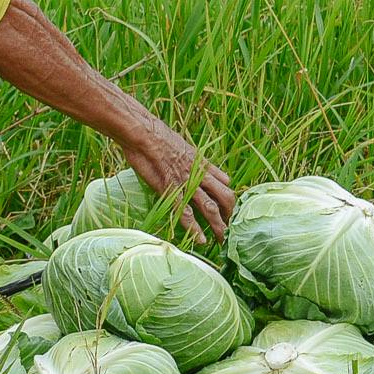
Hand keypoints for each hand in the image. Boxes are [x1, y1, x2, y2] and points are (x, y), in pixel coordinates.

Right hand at [121, 123, 235, 241]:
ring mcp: (186, 183)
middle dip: (230, 214)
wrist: (142, 132)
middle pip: (225, 197)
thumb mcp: (177, 143)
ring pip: (210, 208)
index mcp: (201, 163)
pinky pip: (186, 213)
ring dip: (218, 225)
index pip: (225, 181)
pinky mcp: (171, 190)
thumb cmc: (154, 134)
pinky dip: (195, 228)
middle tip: (230, 229)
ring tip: (222, 240)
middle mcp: (199, 174)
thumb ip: (186, 155)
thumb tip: (185, 157)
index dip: (228, 196)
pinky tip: (201, 240)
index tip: (227, 208)